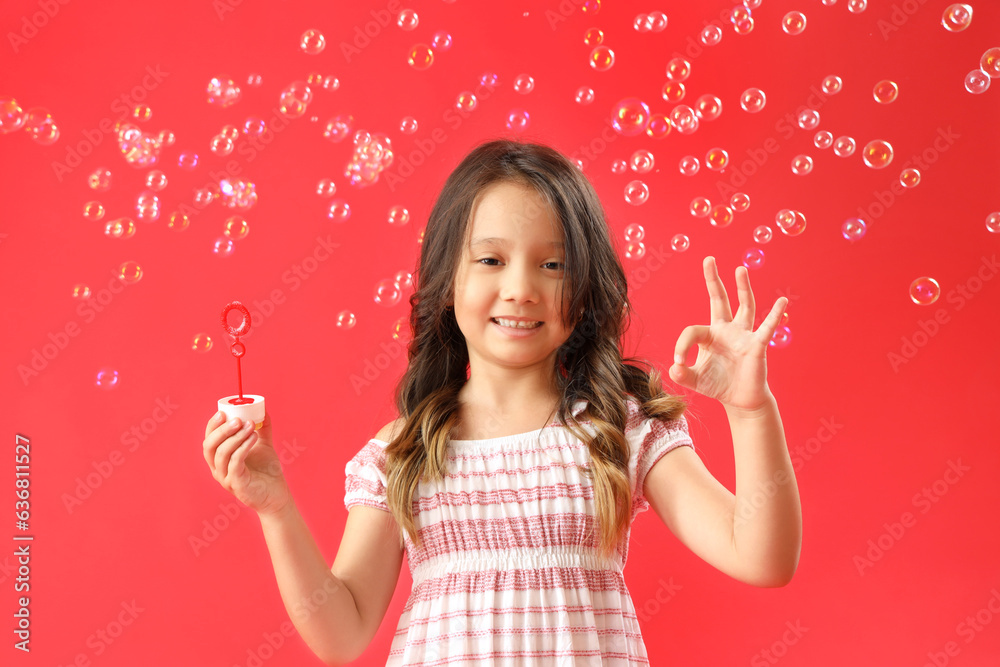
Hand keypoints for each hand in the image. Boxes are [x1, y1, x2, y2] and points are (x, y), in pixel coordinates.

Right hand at [202, 411, 291, 516]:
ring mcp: (226, 478)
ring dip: (236, 437)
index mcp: (219, 459)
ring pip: (222, 454)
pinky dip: (243, 447)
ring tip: (251, 425)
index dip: (213, 425)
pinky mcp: (236, 484)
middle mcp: (218, 469)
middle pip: (210, 446)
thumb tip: (263, 410)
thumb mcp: (263, 445)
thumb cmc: (267, 471)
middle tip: (238, 419)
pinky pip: (235, 463)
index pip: (208, 440)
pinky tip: (254, 437)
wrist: (277, 495)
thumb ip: (262, 428)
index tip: (223, 411)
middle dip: (222, 430)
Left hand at [669, 256, 786, 412]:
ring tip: (740, 269)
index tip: (679, 362)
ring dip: (742, 288)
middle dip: (713, 280)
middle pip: (719, 300)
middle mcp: (727, 330)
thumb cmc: (718, 385)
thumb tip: (673, 368)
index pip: (692, 331)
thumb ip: (682, 374)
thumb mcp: (694, 380)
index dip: (682, 346)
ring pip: (744, 306)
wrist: (740, 399)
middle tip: (709, 259)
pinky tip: (782, 302)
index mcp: (710, 335)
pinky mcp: (757, 346)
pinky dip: (775, 315)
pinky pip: (767, 328)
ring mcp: (743, 335)